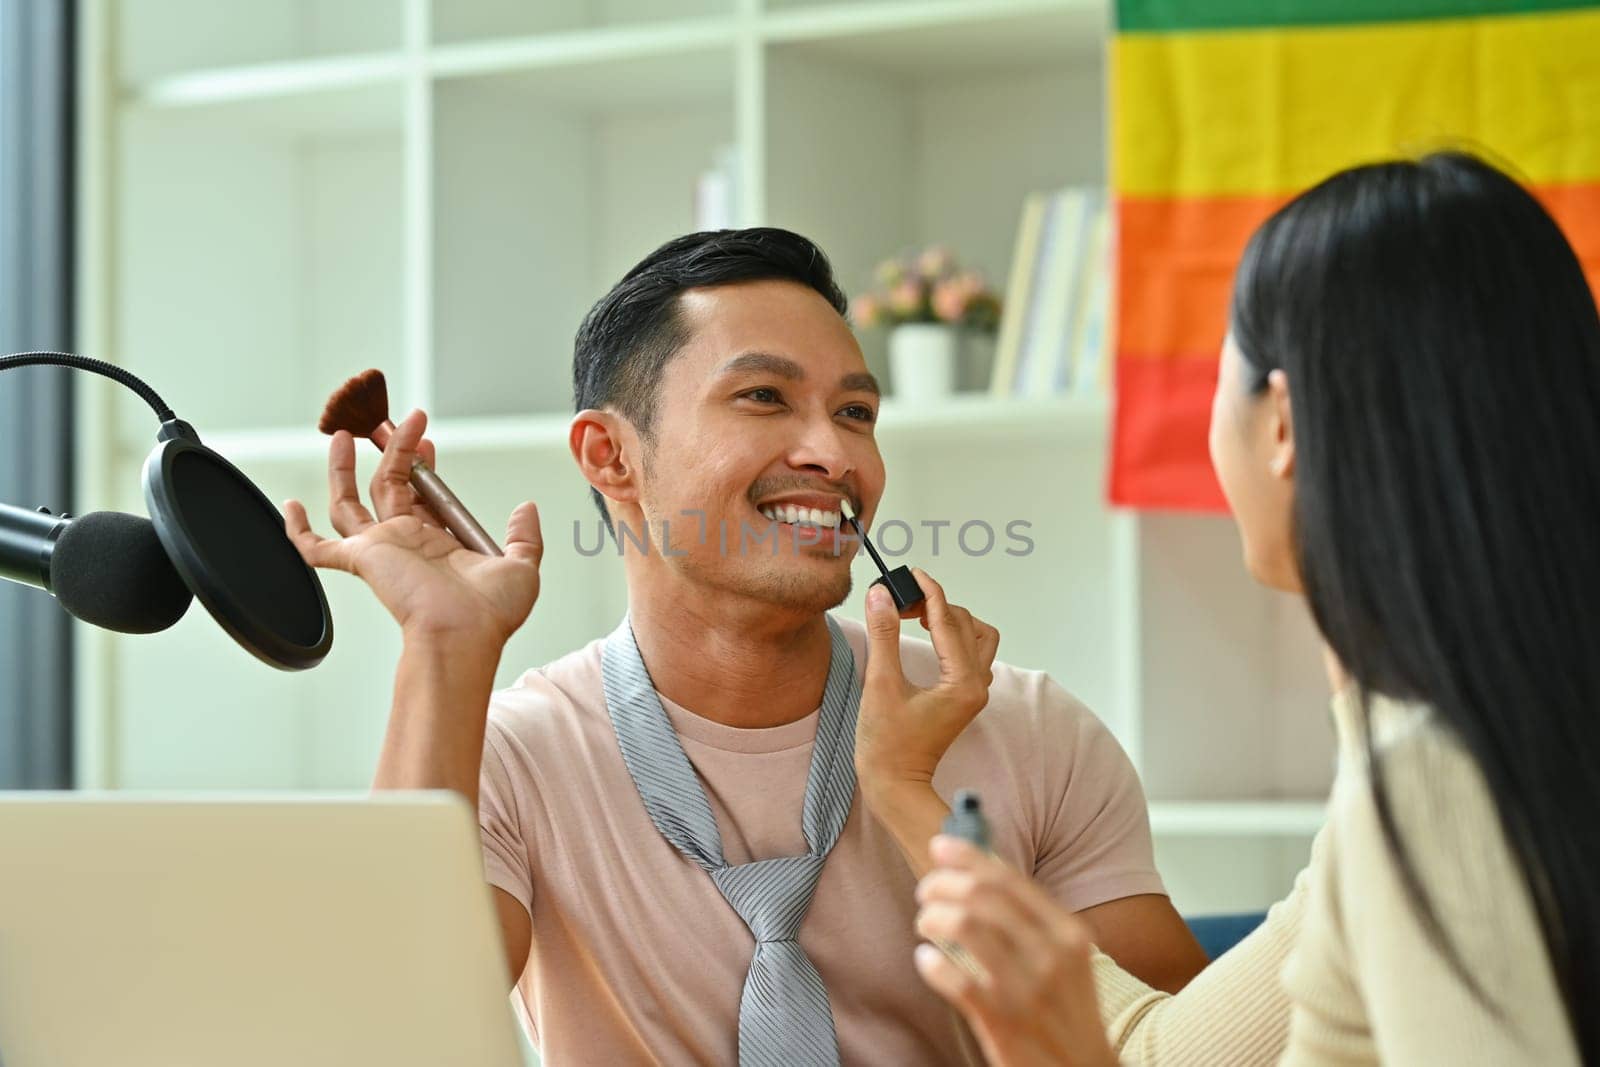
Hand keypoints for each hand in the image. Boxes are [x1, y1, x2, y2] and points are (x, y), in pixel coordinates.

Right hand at [282, 409, 542, 644]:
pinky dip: (298, 530)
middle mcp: (406, 544)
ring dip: (346, 467)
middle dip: (393, 451)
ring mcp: (380, 551)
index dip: (421, 464)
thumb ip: (524, 537)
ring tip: (349, 433)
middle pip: (388, 487)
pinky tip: (290, 506)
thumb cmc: (489, 614)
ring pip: (350, 502)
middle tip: (398, 421)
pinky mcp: (360, 560)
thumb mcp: (521, 566)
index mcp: (437, 544)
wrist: (464, 632)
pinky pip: (316, 548)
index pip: (422, 494)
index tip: (426, 439)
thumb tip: (526, 510)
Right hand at [854, 568, 999, 791]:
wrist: (895, 785)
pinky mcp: (965, 698)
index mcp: (963, 682)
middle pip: (968, 625)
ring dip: (950, 620)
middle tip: (903, 599)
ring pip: (977, 639)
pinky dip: (953, 637)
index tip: (911, 573)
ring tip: (916, 615)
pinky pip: (970, 655)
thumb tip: (881, 594)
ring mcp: (974, 693)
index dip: (929, 591)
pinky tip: (927, 635)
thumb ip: (884, 635)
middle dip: (937, 605)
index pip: (949, 621)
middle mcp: (977, 685)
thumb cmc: (887, 744)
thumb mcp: (881, 684)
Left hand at [915, 837, 1116, 1066]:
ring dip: (934, 917)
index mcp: (1069, 933)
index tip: (940, 847)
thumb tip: (985, 869)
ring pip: (966, 927)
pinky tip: (926, 960)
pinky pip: (955, 979)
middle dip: (943, 885)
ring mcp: (1027, 989)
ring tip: (925, 922)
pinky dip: (932, 964)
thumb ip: (1033, 919)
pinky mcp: (1003, 1021)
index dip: (969, 857)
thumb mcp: (1068, 959)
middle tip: (926, 891)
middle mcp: (1052, 955)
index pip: (1009, 880)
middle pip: (982, 896)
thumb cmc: (1068, 1013)